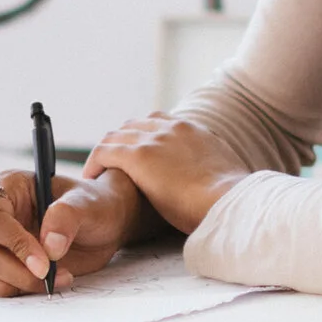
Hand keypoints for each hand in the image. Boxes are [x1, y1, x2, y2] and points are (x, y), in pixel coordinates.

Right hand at [0, 164, 146, 298]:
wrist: (103, 225)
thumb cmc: (94, 205)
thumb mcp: (88, 204)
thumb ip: (68, 217)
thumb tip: (49, 247)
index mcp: (8, 187)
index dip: (15, 245)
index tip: (45, 263)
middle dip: (17, 272)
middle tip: (52, 277)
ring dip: (11, 285)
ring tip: (49, 282)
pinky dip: (9, 292)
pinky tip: (39, 286)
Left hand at [87, 111, 250, 236]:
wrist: (229, 200)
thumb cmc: (230, 198)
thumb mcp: (225, 173)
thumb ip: (214, 170)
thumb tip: (218, 183)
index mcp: (194, 130)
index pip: (160, 122)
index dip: (143, 136)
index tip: (137, 153)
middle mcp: (172, 128)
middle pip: (134, 125)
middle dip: (121, 141)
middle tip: (113, 163)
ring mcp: (154, 140)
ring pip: (116, 136)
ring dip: (105, 152)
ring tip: (99, 170)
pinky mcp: (138, 156)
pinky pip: (105, 152)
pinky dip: (95, 162)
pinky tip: (92, 177)